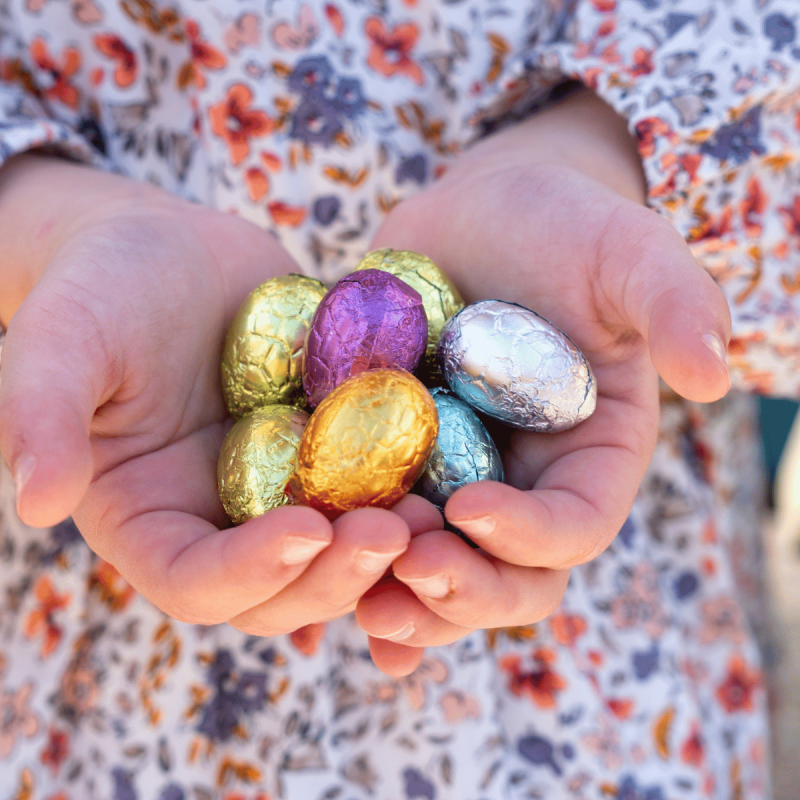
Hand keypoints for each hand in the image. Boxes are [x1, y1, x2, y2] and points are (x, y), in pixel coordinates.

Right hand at [0, 157, 413, 641]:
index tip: (304, 531)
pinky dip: (412, 493)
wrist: (170, 250)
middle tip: (395, 532)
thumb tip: (36, 500)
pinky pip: (374, 491)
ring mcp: (279, 494)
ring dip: (391, 548)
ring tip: (440, 512)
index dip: (248, 574)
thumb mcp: (63, 337)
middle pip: (283, 588)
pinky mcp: (328, 457)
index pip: (195, 582)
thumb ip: (40, 412)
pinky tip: (454, 481)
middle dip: (338, 572)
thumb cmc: (103, 286)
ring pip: (340, 552)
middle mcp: (221, 524)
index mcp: (151, 522)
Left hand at [355, 88, 730, 674]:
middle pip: (504, 576)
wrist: (481, 216)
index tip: (471, 509)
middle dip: (460, 588)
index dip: (529, 535)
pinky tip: (305, 588)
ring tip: (352, 598)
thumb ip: (677, 302)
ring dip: (396, 597)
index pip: (573, 527)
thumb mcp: (627, 253)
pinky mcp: (393, 463)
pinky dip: (345, 567)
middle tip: (406, 572)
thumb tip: (717, 373)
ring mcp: (455, 481)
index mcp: (589, 460)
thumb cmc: (565, 228)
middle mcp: (524, 486)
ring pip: (432, 571)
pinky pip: (372, 530)